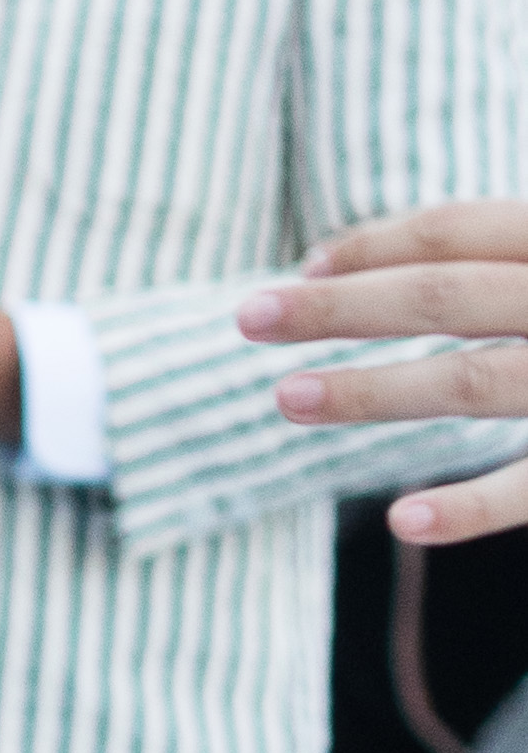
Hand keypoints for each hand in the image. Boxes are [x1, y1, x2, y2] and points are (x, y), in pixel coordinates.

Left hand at [243, 199, 527, 543]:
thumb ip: (504, 261)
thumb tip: (362, 265)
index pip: (456, 231)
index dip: (374, 246)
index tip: (305, 267)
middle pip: (444, 297)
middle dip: (340, 306)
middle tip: (249, 317)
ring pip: (472, 384)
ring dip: (372, 391)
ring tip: (287, 398)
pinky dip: (470, 506)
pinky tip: (403, 521)